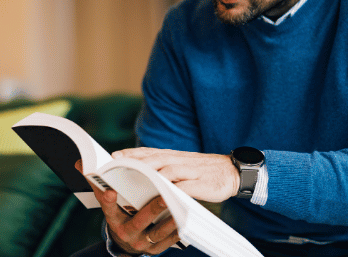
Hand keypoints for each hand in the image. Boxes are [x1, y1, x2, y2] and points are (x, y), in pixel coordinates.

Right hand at [75, 160, 179, 254]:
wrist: (127, 243)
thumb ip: (98, 184)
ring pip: (157, 232)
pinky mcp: (156, 249)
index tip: (110, 191)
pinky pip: (169, 241)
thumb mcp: (108, 203)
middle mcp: (127, 233)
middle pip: (139, 220)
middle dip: (151, 208)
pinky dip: (178, 230)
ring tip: (180, 206)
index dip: (108, 201)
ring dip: (169, 220)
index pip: (109, 209)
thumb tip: (79, 163)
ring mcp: (142, 243)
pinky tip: (186, 219)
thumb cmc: (120, 215)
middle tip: (162, 196)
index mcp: (113, 219)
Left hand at [113, 148, 239, 202]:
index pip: (149, 152)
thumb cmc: (204, 171)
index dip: (131, 153)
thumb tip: (143, 172)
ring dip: (150, 174)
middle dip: (135, 162)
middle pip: (154, 159)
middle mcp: (180, 161)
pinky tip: (162, 196)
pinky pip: (185, 187)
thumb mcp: (183, 165)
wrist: (233, 171)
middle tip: (118, 166)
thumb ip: (166, 167)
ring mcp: (190, 172)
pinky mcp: (201, 184)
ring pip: (167, 171)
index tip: (114, 156)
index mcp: (174, 156)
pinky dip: (173, 190)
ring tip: (133, 179)